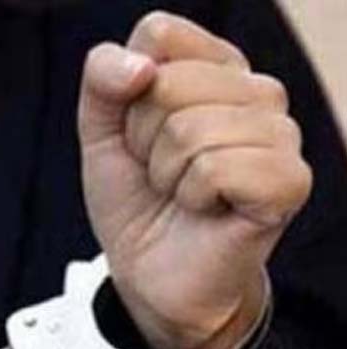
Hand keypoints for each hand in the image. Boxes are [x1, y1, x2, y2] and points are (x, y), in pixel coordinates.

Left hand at [78, 12, 311, 348]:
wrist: (150, 273)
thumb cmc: (136, 197)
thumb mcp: (100, 132)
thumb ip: (102, 80)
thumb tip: (141, 66)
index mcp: (214, 67)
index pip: (160, 34)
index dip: (127, 91)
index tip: (138, 132)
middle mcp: (256, 91)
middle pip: (168, 83)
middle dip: (142, 139)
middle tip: (160, 171)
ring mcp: (280, 133)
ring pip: (189, 128)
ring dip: (165, 173)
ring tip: (181, 192)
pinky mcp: (289, 180)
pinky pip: (216, 167)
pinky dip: (191, 196)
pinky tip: (205, 209)